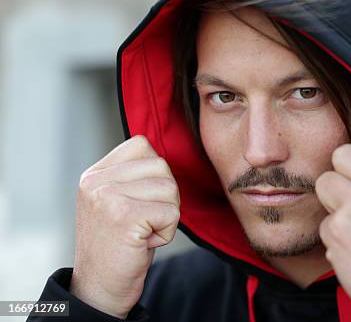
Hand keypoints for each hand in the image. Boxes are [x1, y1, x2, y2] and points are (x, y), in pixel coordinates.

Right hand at [70, 135, 180, 318]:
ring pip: (170, 188)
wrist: (100, 288)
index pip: (142, 145)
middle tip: (143, 222)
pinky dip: (167, 232)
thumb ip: (133, 176)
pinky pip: (172, 212)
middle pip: (161, 166)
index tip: (140, 202)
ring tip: (142, 232)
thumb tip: (164, 157)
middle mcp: (96, 181)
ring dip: (166, 216)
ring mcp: (107, 197)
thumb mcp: (117, 201)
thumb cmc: (119, 245)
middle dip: (164, 197)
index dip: (155, 174)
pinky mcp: (124, 216)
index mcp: (94, 174)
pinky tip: (144, 242)